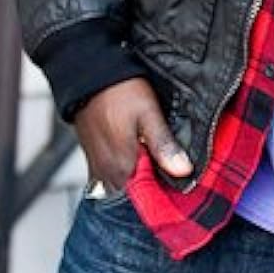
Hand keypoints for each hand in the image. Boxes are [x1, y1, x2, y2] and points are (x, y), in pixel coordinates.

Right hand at [74, 78, 191, 191]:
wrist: (89, 76)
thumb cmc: (120, 91)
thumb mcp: (148, 114)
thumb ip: (164, 145)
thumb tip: (184, 171)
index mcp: (122, 166)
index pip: (147, 196)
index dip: (165, 190)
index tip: (179, 182)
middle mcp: (107, 173)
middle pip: (134, 193)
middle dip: (151, 185)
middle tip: (168, 168)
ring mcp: (97, 168)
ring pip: (122, 186)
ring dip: (137, 179)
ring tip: (152, 161)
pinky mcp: (92, 161)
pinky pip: (110, 178)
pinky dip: (124, 174)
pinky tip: (136, 158)